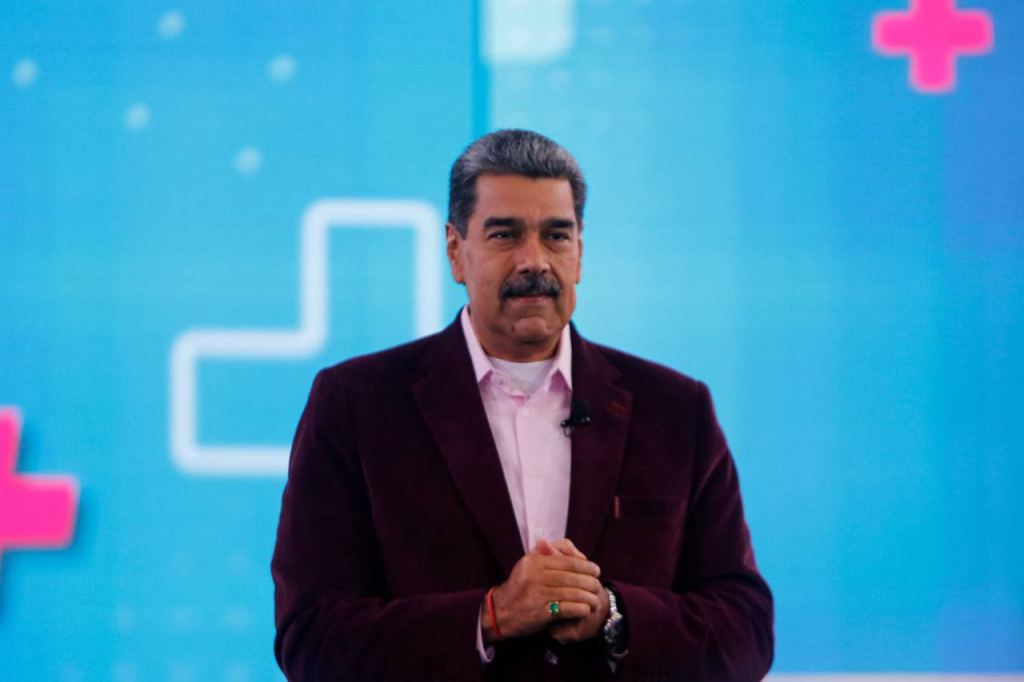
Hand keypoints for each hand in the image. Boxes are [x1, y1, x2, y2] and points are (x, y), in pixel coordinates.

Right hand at [481, 538, 602, 642]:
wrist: (500, 611)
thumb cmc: (520, 586)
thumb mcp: (530, 564)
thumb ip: (554, 554)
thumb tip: (580, 556)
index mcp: (534, 561)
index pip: (567, 561)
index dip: (585, 566)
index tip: (596, 570)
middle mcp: (534, 575)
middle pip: (572, 577)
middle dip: (590, 582)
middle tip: (598, 586)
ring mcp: (537, 594)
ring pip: (573, 593)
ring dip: (589, 597)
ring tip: (595, 600)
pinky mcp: (540, 612)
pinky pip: (568, 609)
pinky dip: (580, 609)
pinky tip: (585, 610)